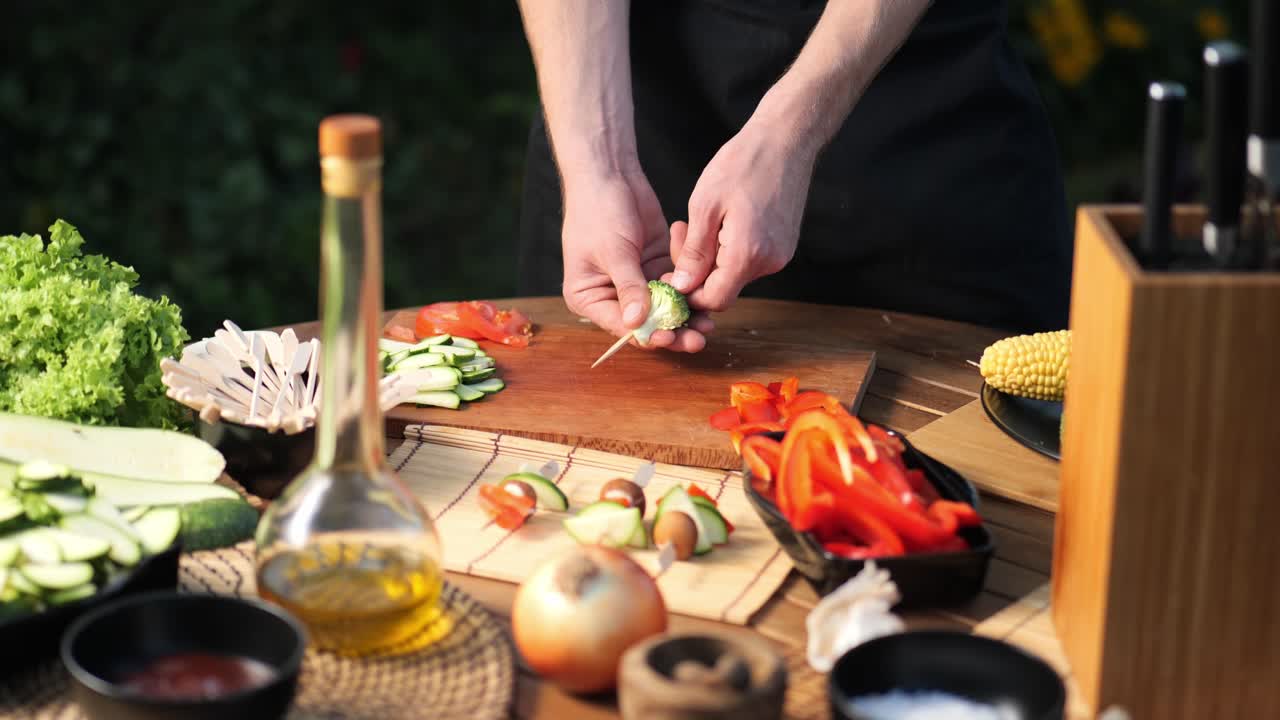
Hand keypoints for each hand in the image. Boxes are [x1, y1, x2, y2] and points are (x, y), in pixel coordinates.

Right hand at [561, 169, 711, 351]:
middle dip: (673, 330)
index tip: (673, 338)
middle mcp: (612, 295)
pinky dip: (688, 282)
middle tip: (699, 338)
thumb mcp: (613, 251)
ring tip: (709, 320)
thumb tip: (637, 323)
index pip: (622, 326)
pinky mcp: (655, 265)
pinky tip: (701, 275)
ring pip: (666, 306)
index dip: (649, 335)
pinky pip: (676, 283)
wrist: (610, 173)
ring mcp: (637, 282)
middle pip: (647, 322)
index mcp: (590, 298)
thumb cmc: (597, 210)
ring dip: (687, 311)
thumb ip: (629, 287)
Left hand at [670, 120, 816, 310]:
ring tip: (701, 221)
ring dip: (712, 257)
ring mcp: (780, 255)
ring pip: (735, 274)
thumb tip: (682, 286)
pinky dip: (729, 250)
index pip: (714, 300)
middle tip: (680, 232)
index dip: (689, 293)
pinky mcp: (783, 247)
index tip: (672, 273)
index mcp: (747, 255)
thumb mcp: (705, 205)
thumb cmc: (744, 164)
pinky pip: (749, 260)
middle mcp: (768, 262)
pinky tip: (721, 222)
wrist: (786, 141)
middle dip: (696, 269)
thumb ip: (694, 252)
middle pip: (723, 288)